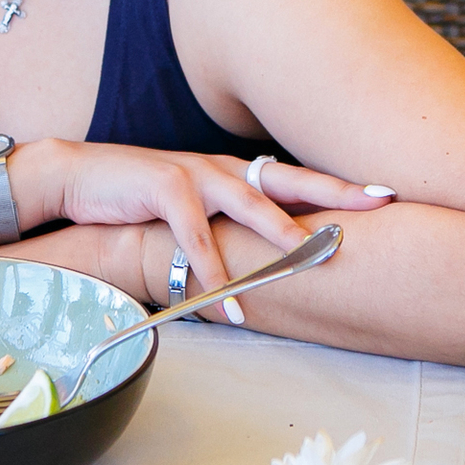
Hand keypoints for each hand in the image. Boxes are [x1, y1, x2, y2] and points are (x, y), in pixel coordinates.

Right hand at [10, 140, 392, 311]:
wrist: (79, 176)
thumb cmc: (139, 195)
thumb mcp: (191, 207)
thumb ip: (227, 221)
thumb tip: (266, 249)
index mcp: (233, 172)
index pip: (295, 176)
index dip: (339, 184)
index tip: (385, 192)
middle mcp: (221, 168)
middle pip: (288, 179)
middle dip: (335, 192)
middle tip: (378, 202)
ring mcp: (194, 175)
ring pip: (248, 204)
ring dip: (280, 232)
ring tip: (312, 257)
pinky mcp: (163, 190)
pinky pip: (195, 235)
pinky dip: (214, 268)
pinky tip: (230, 296)